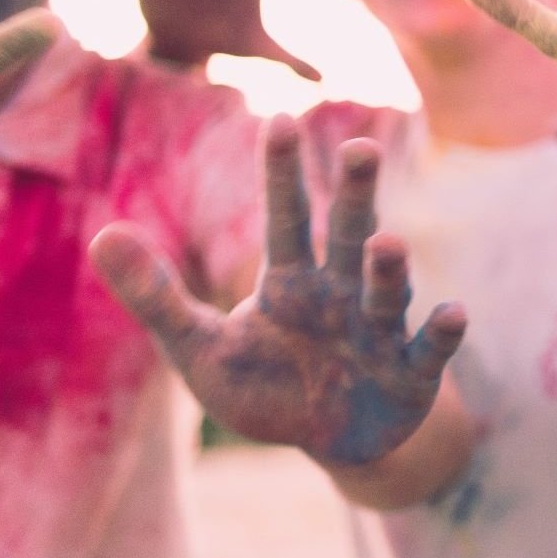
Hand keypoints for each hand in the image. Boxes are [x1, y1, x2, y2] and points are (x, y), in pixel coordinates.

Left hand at [88, 118, 465, 465]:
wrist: (336, 438)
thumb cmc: (266, 385)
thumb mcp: (199, 347)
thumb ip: (154, 295)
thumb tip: (102, 232)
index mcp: (291, 283)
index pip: (285, 218)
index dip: (281, 173)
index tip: (278, 119)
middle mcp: (342, 293)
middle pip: (346, 235)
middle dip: (354, 194)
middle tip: (357, 147)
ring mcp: (380, 331)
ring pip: (385, 292)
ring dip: (389, 270)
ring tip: (386, 243)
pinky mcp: (412, 373)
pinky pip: (429, 349)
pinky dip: (443, 333)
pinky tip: (454, 314)